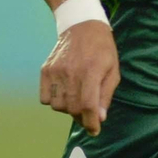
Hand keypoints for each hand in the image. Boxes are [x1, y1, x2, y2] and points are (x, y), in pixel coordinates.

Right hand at [39, 20, 120, 134]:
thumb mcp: (113, 71)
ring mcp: (55, 71)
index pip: (88, 106)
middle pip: (72, 109)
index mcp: (91, 72)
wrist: (82, 26)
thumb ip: (106, 95)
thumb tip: (100, 118)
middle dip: (81, 118)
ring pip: (57, 106)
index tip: (94, 131)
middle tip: (88, 116)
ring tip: (77, 100)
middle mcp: (71, 72)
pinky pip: (45, 98)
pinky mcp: (45, 70)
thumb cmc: (102, 50)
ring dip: (68, 109)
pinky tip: (64, 94)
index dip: (91, 123)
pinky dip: (53, 101)